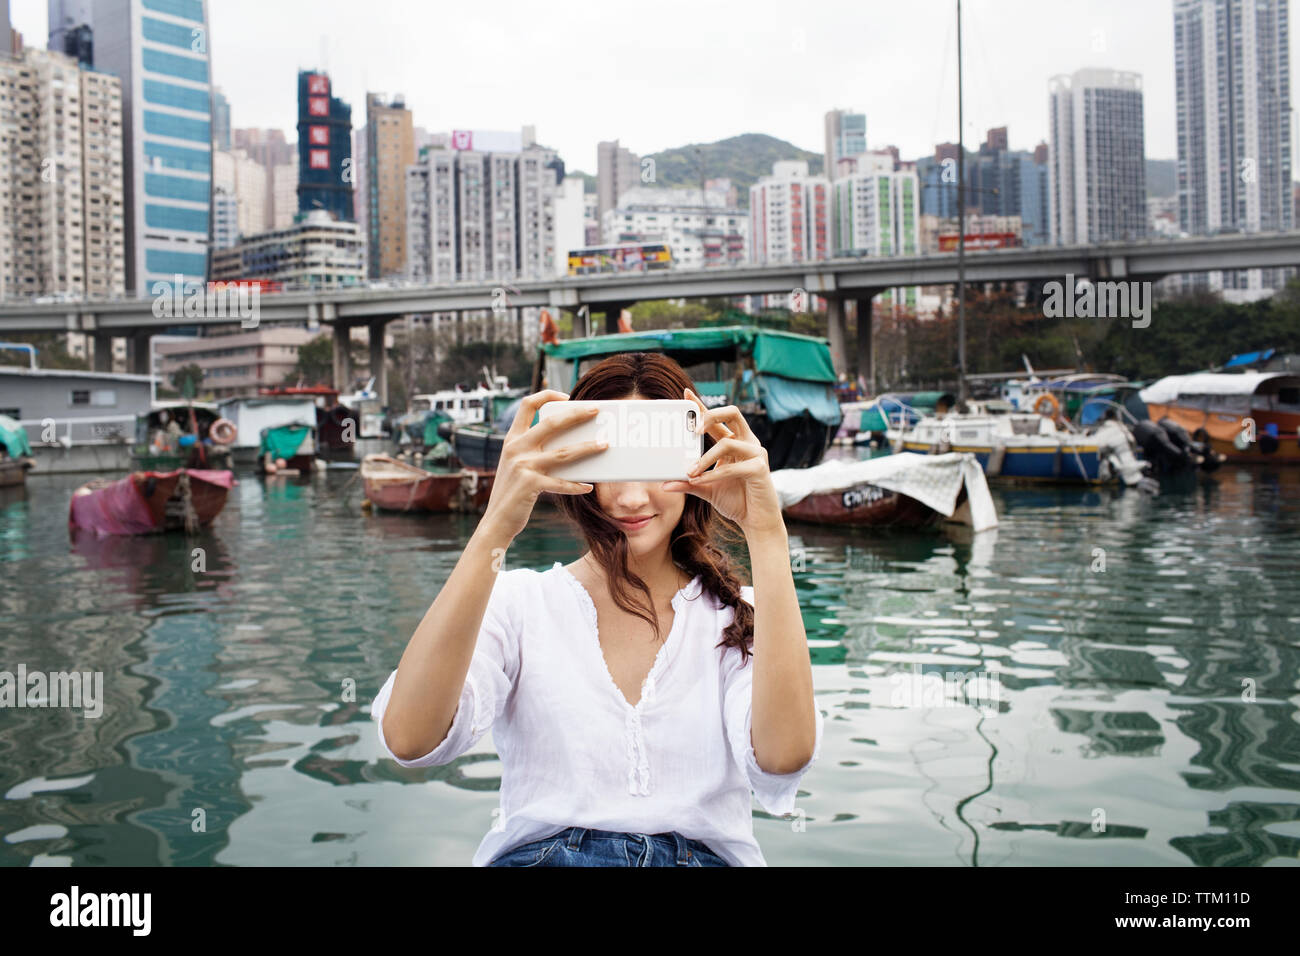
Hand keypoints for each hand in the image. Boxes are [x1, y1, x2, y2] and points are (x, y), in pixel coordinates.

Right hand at [478, 390, 604, 543]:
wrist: (496, 520)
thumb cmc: (513, 492)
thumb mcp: (517, 465)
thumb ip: (535, 452)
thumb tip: (569, 444)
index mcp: (512, 439)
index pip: (527, 405)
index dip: (547, 396)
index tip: (566, 396)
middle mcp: (516, 448)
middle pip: (552, 423)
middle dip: (576, 414)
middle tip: (596, 410)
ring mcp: (523, 465)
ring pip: (563, 453)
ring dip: (587, 447)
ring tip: (605, 444)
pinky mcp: (530, 485)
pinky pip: (561, 483)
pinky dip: (576, 485)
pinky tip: (589, 486)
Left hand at [660, 388, 784, 533]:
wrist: (756, 521)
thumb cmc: (735, 501)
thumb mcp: (706, 488)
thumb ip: (688, 482)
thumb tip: (664, 483)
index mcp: (735, 442)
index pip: (718, 418)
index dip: (702, 405)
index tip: (685, 394)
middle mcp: (748, 442)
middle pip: (732, 413)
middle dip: (711, 415)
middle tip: (692, 429)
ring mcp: (756, 454)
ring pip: (728, 443)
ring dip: (705, 458)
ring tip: (690, 471)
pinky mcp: (760, 469)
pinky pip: (733, 466)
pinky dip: (713, 474)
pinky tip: (701, 481)